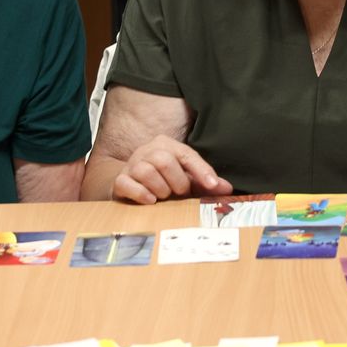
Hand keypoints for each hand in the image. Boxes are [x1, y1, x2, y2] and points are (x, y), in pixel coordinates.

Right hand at [111, 135, 232, 204]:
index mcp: (166, 145)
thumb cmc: (163, 180)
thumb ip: (205, 183)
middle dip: (177, 182)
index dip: (201, 170)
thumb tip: (227, 188)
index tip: (212, 185)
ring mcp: (131, 165)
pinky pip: (126, 183)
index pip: (186, 154)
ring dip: (160, 189)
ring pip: (145, 171)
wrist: (131, 183)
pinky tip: (150, 201)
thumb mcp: (186, 179)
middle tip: (179, 193)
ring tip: (163, 197)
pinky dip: (140, 193)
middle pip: (164, 160)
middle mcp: (147, 151)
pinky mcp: (119, 180)